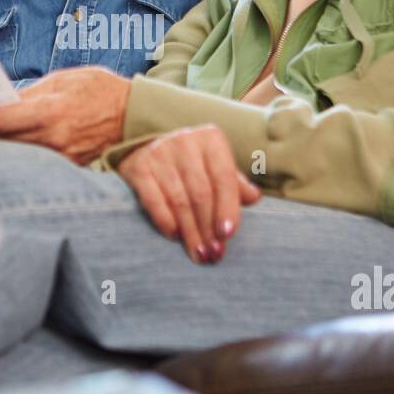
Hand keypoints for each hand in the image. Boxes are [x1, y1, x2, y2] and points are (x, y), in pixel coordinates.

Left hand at [0, 66, 130, 164]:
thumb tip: (4, 102)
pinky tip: (18, 143)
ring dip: (2, 145)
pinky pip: (37, 160)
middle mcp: (53, 138)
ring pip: (18, 153)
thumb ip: (33, 92)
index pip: (1, 120)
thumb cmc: (101, 90)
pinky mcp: (68, 166)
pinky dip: (24, 152)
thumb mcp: (65, 79)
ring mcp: (61, 156)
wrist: (134, 116)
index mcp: (51, 111)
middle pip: (3, 141)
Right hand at [117, 124, 260, 264]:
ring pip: (179, 201)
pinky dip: (166, 222)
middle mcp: (185, 142)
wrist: (148, 149)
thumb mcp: (216, 166)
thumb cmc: (193, 163)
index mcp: (210, 139)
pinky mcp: (138, 168)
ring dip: (191, 232)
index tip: (228, 234)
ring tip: (199, 253)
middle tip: (214, 253)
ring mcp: (159, 153)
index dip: (227, 208)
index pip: (224, 177)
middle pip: (201, 193)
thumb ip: (235, 184)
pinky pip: (153, 201)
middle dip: (208, 228)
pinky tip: (175, 237)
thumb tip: (254, 198)